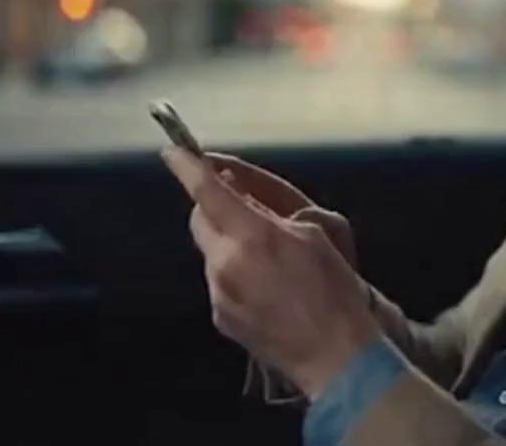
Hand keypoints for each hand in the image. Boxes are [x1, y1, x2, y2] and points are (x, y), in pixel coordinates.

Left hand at [164, 147, 378, 399]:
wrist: (334, 355)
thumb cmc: (334, 289)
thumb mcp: (315, 235)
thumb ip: (273, 214)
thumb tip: (242, 202)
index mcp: (253, 235)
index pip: (207, 191)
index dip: (187, 167)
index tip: (172, 151)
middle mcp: (225, 262)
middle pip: (199, 219)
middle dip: (213, 206)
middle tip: (241, 206)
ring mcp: (218, 292)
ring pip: (210, 251)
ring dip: (228, 243)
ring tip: (266, 261)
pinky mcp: (219, 316)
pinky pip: (218, 281)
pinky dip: (233, 274)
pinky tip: (265, 289)